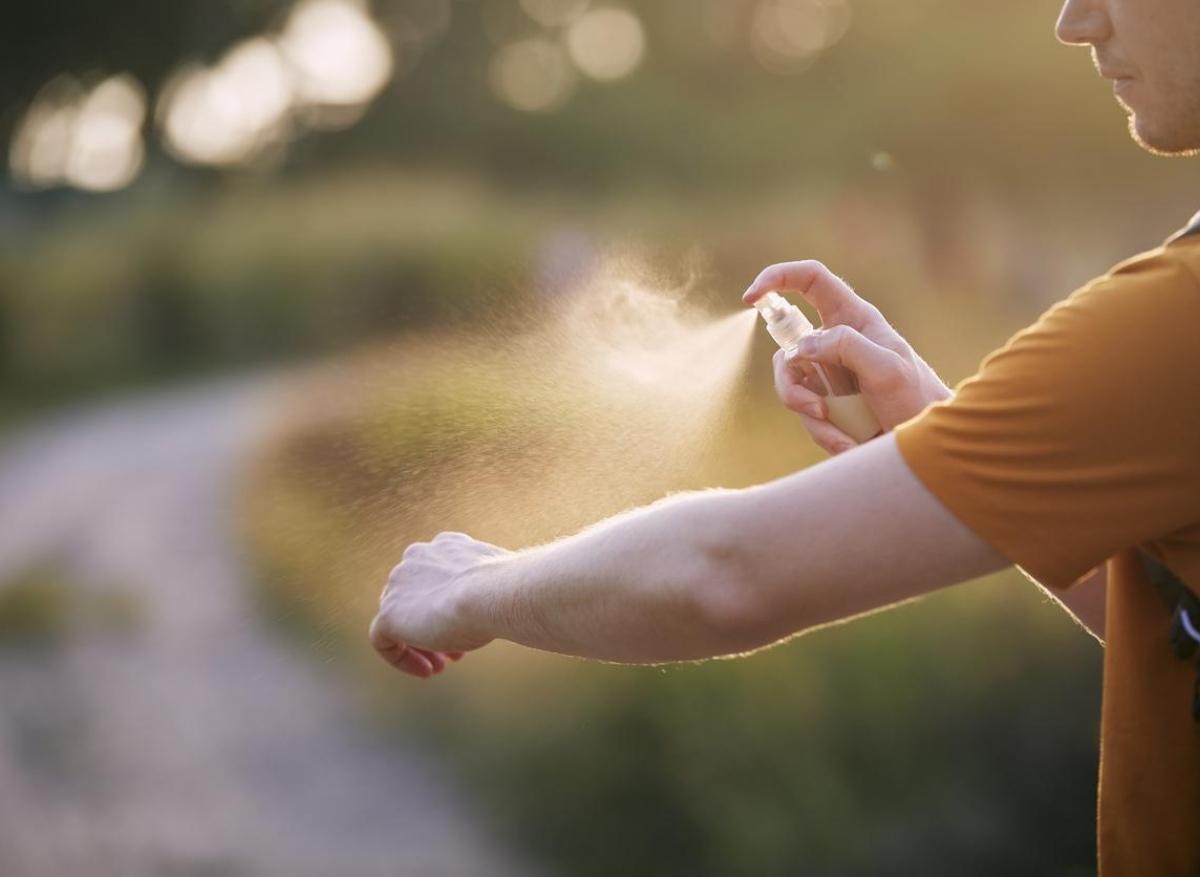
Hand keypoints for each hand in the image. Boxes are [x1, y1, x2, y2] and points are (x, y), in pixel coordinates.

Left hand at [369, 532, 507, 678]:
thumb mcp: (497, 585)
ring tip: (441, 666)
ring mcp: (398, 585)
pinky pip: (383, 640)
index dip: (450, 606)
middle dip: (435, 626)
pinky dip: (401, 657)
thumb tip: (496, 607)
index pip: (437, 578)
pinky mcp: (389, 614)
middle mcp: (416, 558)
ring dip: (421, 644)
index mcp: (444, 546)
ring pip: (400, 619)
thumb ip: (486, 590)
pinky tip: (425, 671)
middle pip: (416, 599)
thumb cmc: (505, 591)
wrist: (493, 593)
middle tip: (455, 653)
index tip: (468, 628)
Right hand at [744, 260, 952, 454]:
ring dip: (809, 414)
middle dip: (791, 384)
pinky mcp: (824, 400)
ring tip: (842, 434)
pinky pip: (803, 412)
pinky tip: (849, 442)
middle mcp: (836, 341)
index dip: (778, 278)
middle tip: (816, 408)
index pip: (811, 280)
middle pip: (787, 347)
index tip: (751, 297)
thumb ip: (846, 347)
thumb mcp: (887, 369)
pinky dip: (822, 432)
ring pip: (789, 384)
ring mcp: (827, 372)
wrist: (923, 446)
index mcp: (854, 319)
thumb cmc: (916, 399)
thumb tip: (802, 347)